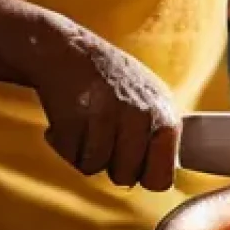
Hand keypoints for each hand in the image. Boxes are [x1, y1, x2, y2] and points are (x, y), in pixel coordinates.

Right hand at [30, 20, 179, 191]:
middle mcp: (142, 115)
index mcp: (165, 114)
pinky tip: (69, 119)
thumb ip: (161, 137)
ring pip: (95, 167)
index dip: (144, 177)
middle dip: (111, 165)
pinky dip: (64, 144)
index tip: (134, 165)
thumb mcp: (152, 101)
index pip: (162, 178)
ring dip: (85, 152)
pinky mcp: (77, 116)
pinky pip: (71, 155)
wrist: (71, 51)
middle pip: (126, 177)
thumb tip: (164, 178)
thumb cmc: (113, 83)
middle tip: (105, 137)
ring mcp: (110, 114)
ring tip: (87, 124)